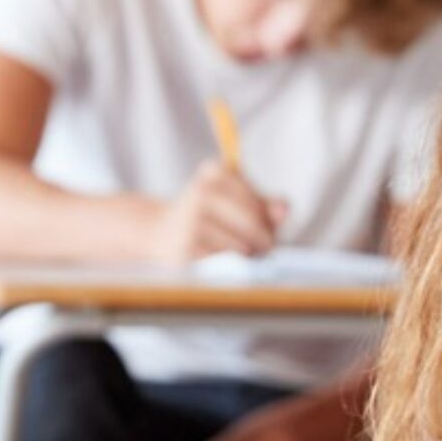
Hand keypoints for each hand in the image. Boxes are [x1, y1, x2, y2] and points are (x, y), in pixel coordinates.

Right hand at [150, 160, 289, 263]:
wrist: (157, 232)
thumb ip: (265, 205)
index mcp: (214, 171)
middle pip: (253, 225)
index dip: (268, 221)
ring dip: (245, 258)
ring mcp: (190, 220)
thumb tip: (284, 210)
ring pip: (241, 248)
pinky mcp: (183, 249)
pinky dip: (227, 268)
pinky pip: (223, 264)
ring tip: (235, 254)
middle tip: (262, 249)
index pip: (259, 204)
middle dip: (263, 241)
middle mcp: (200, 191)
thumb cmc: (206, 217)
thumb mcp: (235, 202)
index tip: (264, 228)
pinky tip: (218, 262)